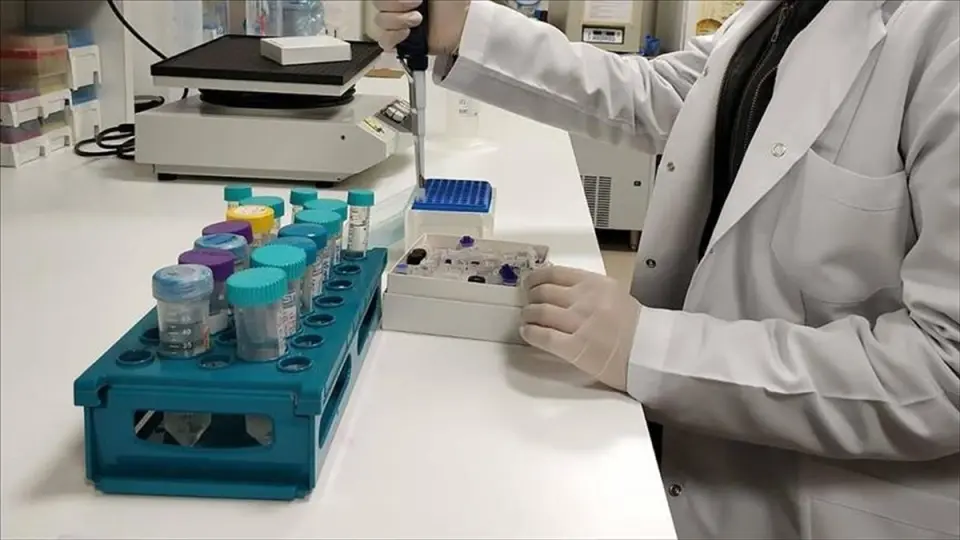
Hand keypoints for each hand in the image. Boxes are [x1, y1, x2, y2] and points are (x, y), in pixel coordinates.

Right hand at [372, 0, 469, 54]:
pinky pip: (384, 40)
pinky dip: (393, 37)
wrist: (464, 26)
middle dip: (396, 5)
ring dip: (398, 20)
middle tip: (417, 5)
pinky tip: (407, 34)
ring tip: (418, 21)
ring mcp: (399, 24)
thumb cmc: (455, 3)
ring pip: (380, 21)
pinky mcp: (402, 43)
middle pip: (378, 6)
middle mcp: (399, 6)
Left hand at [520, 266, 640, 390]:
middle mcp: (586, 299)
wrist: (651, 355)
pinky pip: (543, 335)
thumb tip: (556, 287)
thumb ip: (588, 290)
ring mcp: (580, 323)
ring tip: (527, 319)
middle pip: (543, 292)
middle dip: (530, 297)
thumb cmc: (635, 328)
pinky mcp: (575, 348)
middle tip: (528, 303)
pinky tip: (527, 333)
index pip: (555, 273)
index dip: (536, 278)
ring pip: (539, 311)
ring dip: (528, 314)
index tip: (530, 283)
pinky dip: (530, 333)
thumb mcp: (615, 296)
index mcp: (596, 283)